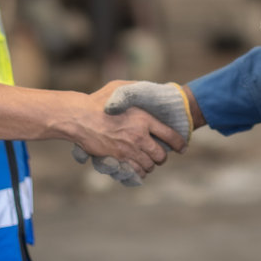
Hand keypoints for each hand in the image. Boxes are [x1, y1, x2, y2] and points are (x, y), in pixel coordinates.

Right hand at [73, 80, 195, 185]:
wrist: (79, 118)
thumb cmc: (97, 101)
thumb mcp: (119, 87)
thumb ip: (135, 89)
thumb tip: (147, 88)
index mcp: (144, 119)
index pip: (170, 135)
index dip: (179, 143)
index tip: (182, 147)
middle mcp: (139, 136)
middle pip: (161, 155)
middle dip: (162, 157)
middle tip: (159, 155)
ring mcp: (129, 149)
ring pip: (149, 165)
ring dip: (150, 165)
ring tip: (147, 162)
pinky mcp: (118, 159)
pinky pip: (136, 171)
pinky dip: (139, 172)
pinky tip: (137, 169)